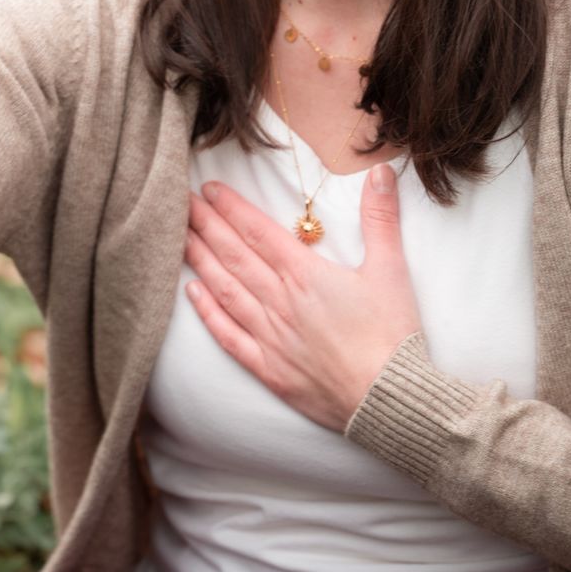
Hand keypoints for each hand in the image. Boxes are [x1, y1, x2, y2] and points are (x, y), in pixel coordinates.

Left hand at [184, 164, 423, 432]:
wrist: (388, 399)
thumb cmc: (392, 335)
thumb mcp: (391, 270)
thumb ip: (380, 218)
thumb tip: (380, 172)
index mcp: (305, 274)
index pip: (258, 231)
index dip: (231, 208)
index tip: (209, 188)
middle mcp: (280, 301)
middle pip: (234, 255)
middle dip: (205, 225)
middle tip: (180, 202)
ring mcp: (270, 336)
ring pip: (225, 290)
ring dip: (200, 262)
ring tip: (178, 238)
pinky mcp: (269, 369)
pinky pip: (229, 337)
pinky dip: (208, 314)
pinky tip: (192, 295)